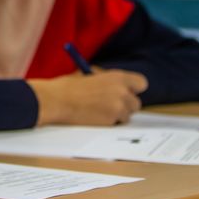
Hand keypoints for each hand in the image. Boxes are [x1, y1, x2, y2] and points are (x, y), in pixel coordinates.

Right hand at [28, 69, 147, 125]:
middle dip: (125, 105)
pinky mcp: (111, 121)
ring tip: (98, 111)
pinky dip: (107, 122)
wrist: (58, 100)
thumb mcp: (90, 75)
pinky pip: (115, 124)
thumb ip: (107, 80)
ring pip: (126, 116)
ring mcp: (118, 108)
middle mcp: (122, 92)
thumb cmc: (69, 86)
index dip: (133, 89)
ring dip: (116, 115)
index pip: (141, 83)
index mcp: (118, 77)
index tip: (126, 91)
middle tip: (111, 105)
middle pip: (136, 103)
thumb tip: (117, 86)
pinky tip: (93, 116)